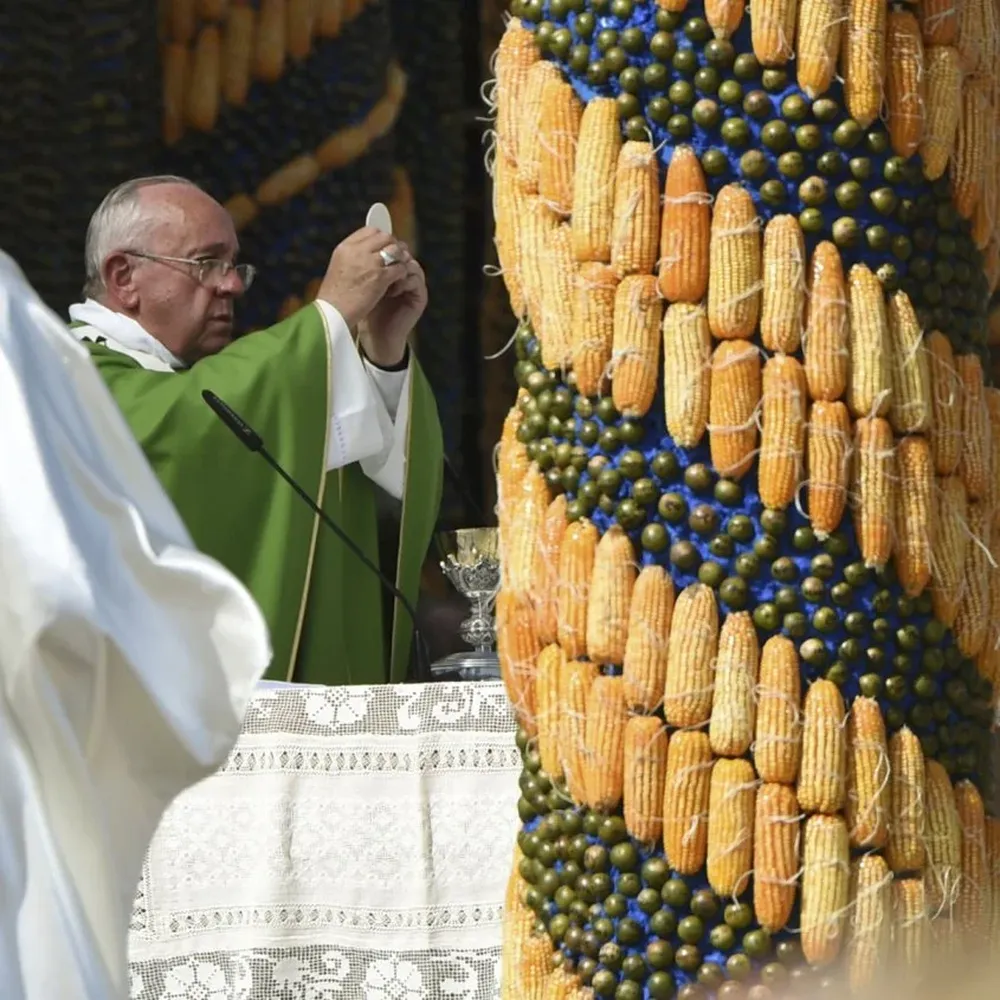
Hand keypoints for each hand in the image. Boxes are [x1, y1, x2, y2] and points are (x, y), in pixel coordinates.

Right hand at [316, 227, 405, 329]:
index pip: (370, 231)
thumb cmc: (334, 297)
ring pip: (395, 250)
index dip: (381, 238)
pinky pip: (400, 268)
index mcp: (345, 247)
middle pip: (385, 237)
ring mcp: (370, 263)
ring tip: (399, 270)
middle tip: (398, 257)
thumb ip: (353, 257)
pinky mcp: (380, 278)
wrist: (332, 313)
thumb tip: (370, 254)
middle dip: (394, 246)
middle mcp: (358, 251)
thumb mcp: (339, 268)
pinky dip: (402, 274)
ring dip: (400, 259)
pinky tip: (399, 282)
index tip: (385, 247)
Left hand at [362, 244, 427, 367]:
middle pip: (403, 251)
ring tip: (383, 280)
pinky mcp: (420, 297)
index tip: (369, 252)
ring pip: (411, 264)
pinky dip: (403, 282)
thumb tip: (359, 243)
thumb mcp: (362, 283)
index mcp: (391, 268)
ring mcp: (413, 285)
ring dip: (396, 269)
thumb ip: (364, 265)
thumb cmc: (366, 311)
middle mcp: (404, 274)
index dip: (383, 245)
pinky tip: (390, 290)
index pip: (391, 246)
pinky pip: (416, 280)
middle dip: (390, 256)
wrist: (375, 336)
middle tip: (378, 264)